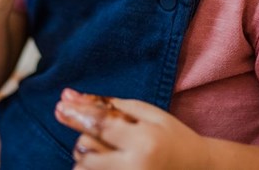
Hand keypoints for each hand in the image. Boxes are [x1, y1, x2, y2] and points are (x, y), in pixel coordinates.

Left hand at [55, 89, 209, 168]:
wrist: (199, 169)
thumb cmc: (172, 137)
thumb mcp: (147, 113)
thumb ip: (109, 105)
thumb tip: (69, 95)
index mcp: (144, 141)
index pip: (99, 125)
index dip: (76, 114)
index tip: (60, 106)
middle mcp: (135, 167)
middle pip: (86, 149)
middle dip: (85, 138)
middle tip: (100, 134)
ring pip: (84, 168)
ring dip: (87, 156)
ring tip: (109, 151)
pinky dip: (92, 169)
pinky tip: (107, 162)